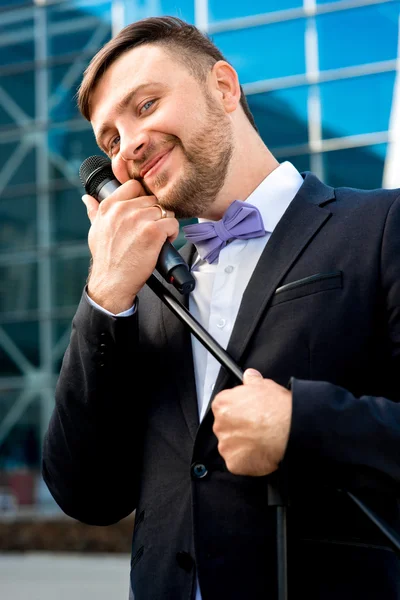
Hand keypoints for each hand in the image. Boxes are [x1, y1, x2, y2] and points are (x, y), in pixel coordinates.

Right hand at [82, 180, 178, 312]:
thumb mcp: (95, 231)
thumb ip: (94, 212)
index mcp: (109, 207)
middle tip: (150, 229)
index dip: (142, 198)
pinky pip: (172, 223)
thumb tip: (87, 199)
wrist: (112, 281)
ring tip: (157, 237)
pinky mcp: (153, 231)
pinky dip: (172, 233)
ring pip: (164, 210)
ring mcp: (139, 219)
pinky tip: (163, 242)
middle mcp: (123, 210)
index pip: (134, 186)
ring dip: (164, 223)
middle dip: (154, 214)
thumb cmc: (106, 259)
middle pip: (152, 200)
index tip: (144, 211)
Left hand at [212, 369, 291, 475]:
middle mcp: (220, 424)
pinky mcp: (234, 463)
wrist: (289, 430)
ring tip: (261, 440)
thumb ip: (252, 381)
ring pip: (231, 445)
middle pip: (226, 427)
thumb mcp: (265, 386)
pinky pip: (238, 462)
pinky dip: (248, 460)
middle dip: (239, 428)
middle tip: (257, 427)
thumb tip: (249, 376)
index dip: (238, 410)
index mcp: (223, 404)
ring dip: (242, 445)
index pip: (223, 407)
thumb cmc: (278, 409)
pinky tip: (261, 453)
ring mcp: (226, 445)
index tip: (247, 413)